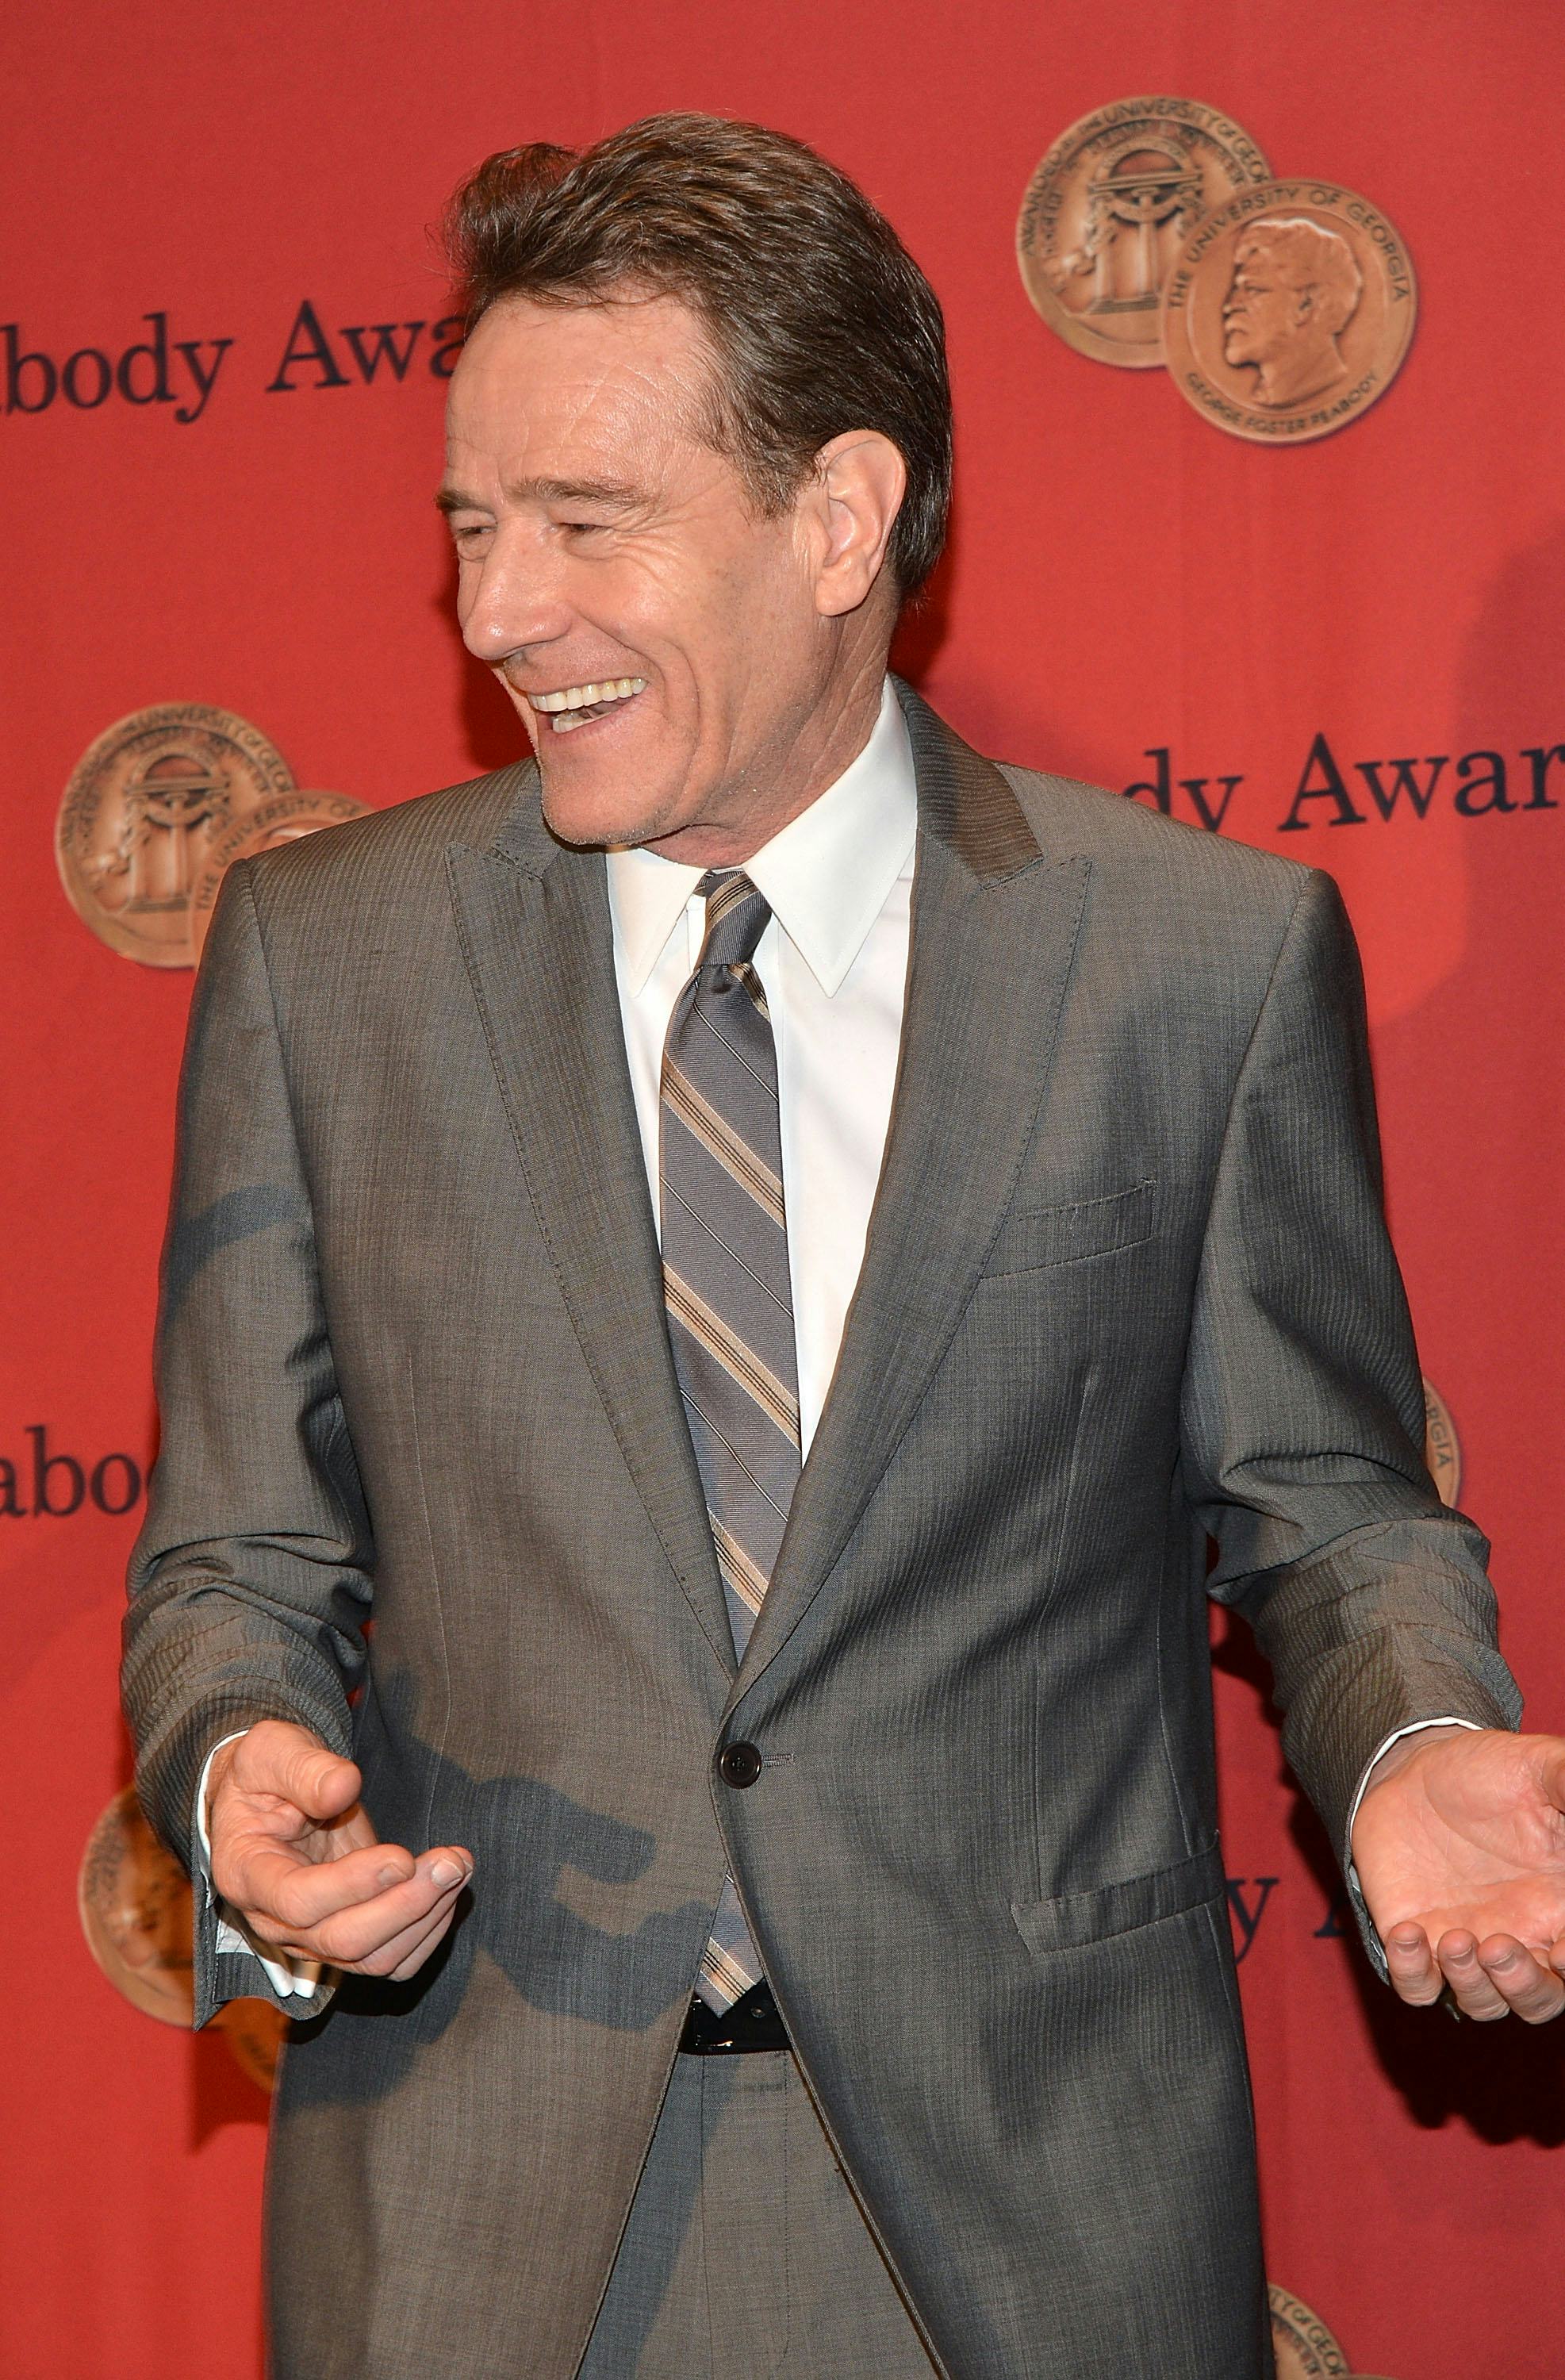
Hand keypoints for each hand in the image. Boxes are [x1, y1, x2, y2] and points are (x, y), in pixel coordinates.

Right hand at [206, 1720, 473, 1981]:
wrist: (269, 1796)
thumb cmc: (267, 1772)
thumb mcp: (273, 1751)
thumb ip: (304, 1769)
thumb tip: (343, 1788)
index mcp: (247, 1873)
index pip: (297, 1901)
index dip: (353, 1885)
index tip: (402, 1856)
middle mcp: (274, 1919)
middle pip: (343, 1940)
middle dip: (405, 1905)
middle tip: (450, 1862)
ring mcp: (309, 1937)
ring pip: (373, 1957)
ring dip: (425, 1917)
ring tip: (457, 1865)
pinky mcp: (343, 1938)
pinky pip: (390, 1959)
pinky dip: (426, 1932)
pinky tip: (447, 1890)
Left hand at [1351, 1727, 1564, 2021]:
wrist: (1417, 1769)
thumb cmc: (1493, 1771)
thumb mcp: (1542, 1769)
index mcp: (1561, 1905)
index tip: (1560, 1950)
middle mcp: (1523, 1936)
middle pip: (1538, 2000)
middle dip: (1525, 1989)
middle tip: (1498, 1949)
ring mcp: (1468, 1943)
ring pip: (1482, 2003)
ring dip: (1472, 1986)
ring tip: (1457, 1939)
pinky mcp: (1418, 1939)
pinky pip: (1418, 1985)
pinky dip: (1413, 1974)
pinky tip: (1407, 1934)